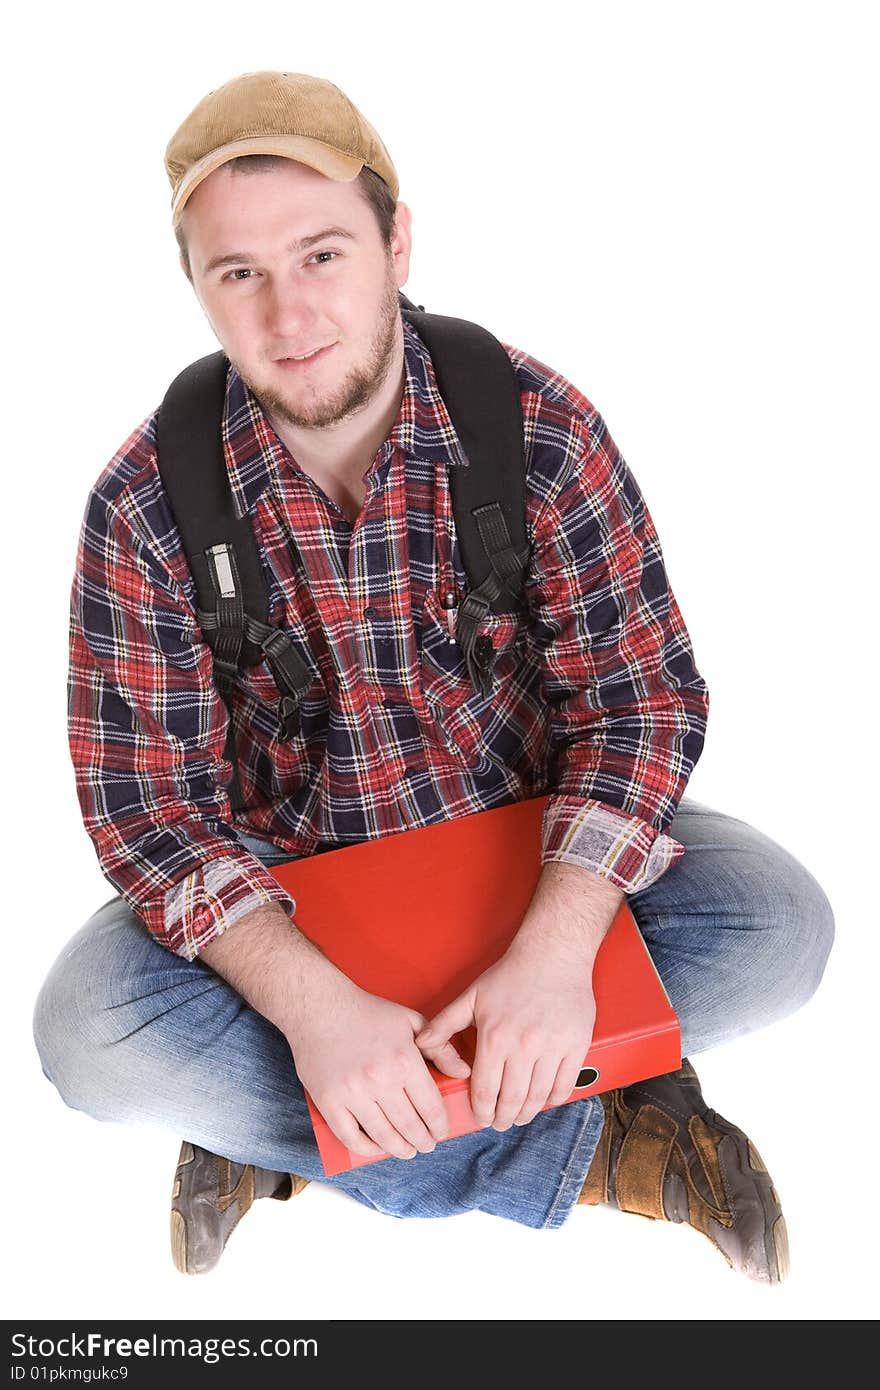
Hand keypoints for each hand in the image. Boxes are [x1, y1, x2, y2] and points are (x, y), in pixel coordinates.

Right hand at [285, 973, 470, 1159]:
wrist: (320, 1007)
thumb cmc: (367, 1012)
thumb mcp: (411, 1021)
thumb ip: (440, 1047)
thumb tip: (464, 1072)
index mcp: (403, 1060)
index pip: (431, 1108)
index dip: (440, 1126)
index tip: (441, 1132)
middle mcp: (380, 1080)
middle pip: (410, 1127)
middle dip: (423, 1141)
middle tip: (427, 1145)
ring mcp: (352, 1093)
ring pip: (383, 1136)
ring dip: (400, 1149)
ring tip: (407, 1151)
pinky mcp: (329, 1102)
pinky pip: (351, 1137)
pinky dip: (367, 1149)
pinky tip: (377, 1148)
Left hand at [413, 941, 595, 1129]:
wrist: (553, 954)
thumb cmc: (510, 975)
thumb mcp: (471, 996)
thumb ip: (444, 1024)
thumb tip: (420, 1045)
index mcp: (494, 1037)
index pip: (486, 1092)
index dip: (482, 1112)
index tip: (482, 1118)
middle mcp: (524, 1047)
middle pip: (512, 1101)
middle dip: (503, 1119)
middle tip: (500, 1122)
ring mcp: (552, 1048)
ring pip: (538, 1097)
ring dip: (527, 1113)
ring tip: (520, 1115)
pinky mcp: (576, 1045)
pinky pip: (565, 1085)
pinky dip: (553, 1099)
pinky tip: (544, 1100)